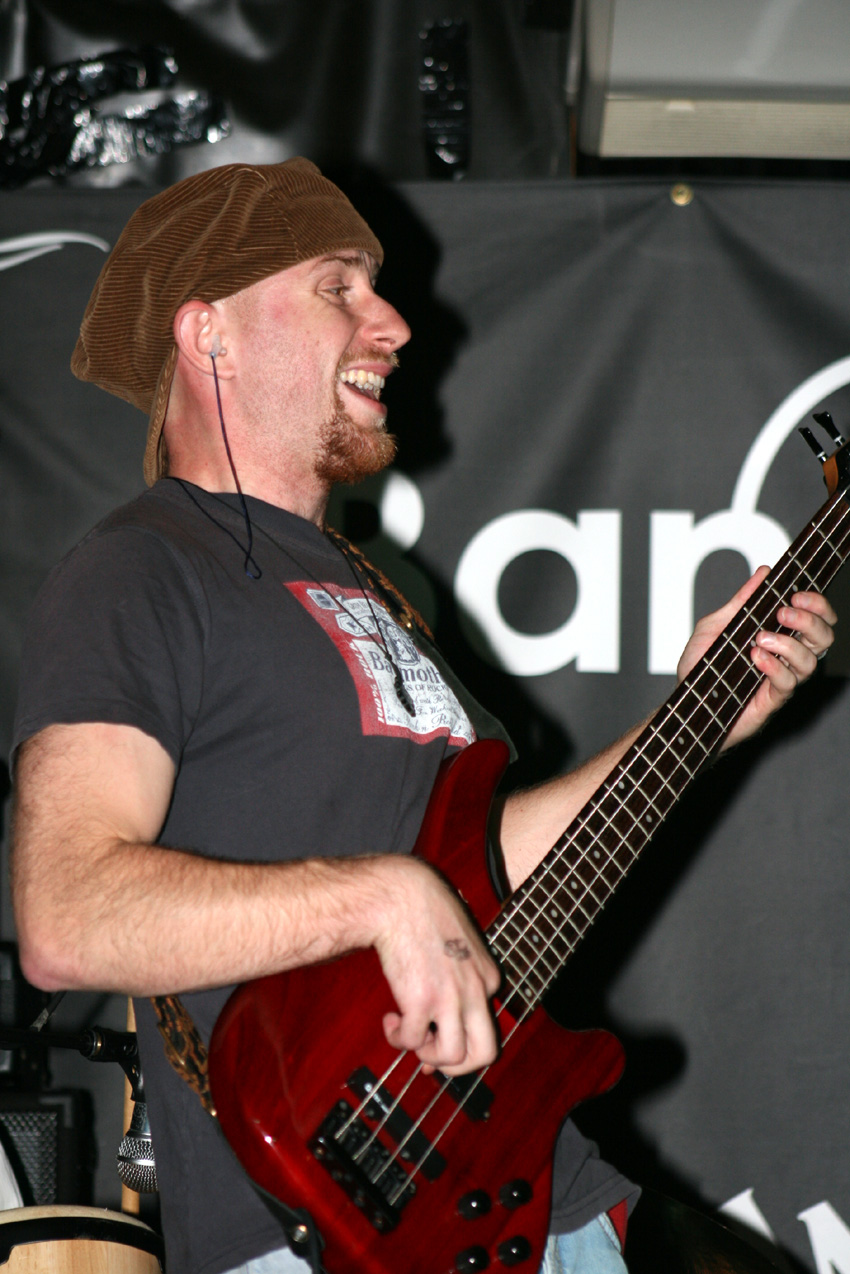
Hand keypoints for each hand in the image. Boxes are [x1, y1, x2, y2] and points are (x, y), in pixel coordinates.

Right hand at [369, 857, 500, 1075]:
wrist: (401, 896)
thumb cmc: (423, 912)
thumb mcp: (454, 945)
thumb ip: (454, 980)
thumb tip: (439, 1018)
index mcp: (488, 976)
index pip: (488, 1026)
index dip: (460, 1038)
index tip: (434, 1035)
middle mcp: (476, 991)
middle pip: (486, 1053)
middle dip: (458, 1066)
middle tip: (431, 1055)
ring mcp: (450, 998)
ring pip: (453, 1056)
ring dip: (427, 1056)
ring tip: (409, 1034)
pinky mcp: (421, 1001)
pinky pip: (412, 1042)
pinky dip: (398, 1039)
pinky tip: (390, 1018)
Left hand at [677, 566, 836, 748]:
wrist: (686, 700)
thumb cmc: (702, 666)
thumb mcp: (716, 626)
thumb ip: (740, 602)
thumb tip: (763, 573)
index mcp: (779, 636)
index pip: (816, 618)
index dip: (817, 604)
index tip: (797, 594)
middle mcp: (786, 657)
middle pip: (824, 638)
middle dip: (809, 621)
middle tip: (783, 614)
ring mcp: (781, 679)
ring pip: (810, 662)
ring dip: (788, 645)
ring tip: (760, 639)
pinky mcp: (772, 700)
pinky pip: (787, 683)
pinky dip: (774, 666)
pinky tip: (755, 658)